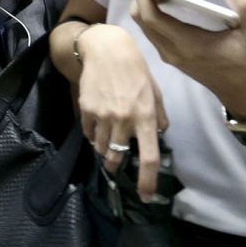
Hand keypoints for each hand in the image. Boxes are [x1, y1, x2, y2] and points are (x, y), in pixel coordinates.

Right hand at [75, 22, 169, 199]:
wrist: (106, 50)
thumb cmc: (136, 69)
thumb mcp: (155, 91)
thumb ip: (158, 115)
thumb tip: (158, 133)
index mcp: (145, 117)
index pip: (148, 157)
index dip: (147, 181)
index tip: (145, 197)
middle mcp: (124, 120)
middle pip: (118, 157)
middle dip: (116, 165)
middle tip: (117, 162)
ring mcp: (103, 116)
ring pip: (102, 148)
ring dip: (105, 151)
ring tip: (107, 144)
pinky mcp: (87, 110)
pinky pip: (89, 133)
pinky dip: (93, 136)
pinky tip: (97, 128)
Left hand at [130, 0, 245, 122]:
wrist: (244, 92)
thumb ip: (243, 4)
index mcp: (187, 44)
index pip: (151, 16)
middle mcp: (171, 51)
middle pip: (141, 18)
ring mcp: (169, 55)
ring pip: (144, 25)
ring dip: (145, 0)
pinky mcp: (171, 56)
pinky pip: (151, 31)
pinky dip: (150, 11)